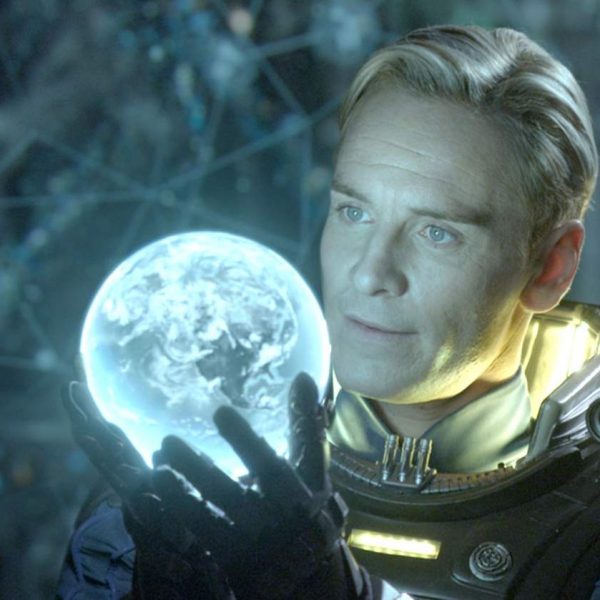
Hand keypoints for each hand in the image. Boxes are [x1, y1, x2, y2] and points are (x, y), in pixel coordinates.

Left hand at [64, 374, 369, 598]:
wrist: (307, 572)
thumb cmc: (309, 505)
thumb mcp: (314, 468)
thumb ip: (306, 424)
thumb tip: (303, 376)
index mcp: (293, 493)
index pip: (268, 464)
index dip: (244, 440)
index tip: (219, 411)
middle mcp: (267, 520)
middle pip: (227, 493)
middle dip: (196, 469)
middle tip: (167, 442)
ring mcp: (245, 542)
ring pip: (205, 516)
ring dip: (178, 491)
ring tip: (157, 465)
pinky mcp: (229, 559)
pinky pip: (196, 535)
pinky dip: (175, 513)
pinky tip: (155, 492)